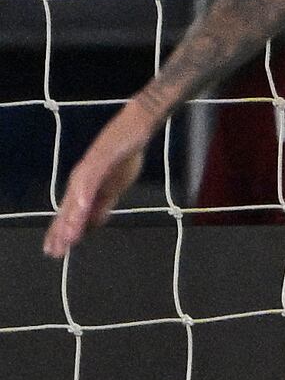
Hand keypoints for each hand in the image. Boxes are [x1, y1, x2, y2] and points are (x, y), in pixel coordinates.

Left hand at [43, 101, 161, 256]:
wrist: (134, 128)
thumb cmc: (125, 155)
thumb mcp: (115, 187)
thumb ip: (104, 205)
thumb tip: (94, 224)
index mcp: (84, 188)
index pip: (70, 214)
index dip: (62, 233)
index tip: (56, 251)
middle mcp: (80, 180)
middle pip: (68, 209)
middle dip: (61, 231)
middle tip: (55, 251)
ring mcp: (87, 170)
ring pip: (76, 199)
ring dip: (71, 218)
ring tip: (68, 237)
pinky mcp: (98, 160)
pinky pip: (90, 180)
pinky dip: (86, 194)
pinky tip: (83, 208)